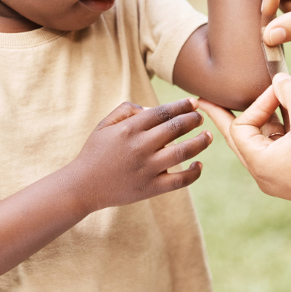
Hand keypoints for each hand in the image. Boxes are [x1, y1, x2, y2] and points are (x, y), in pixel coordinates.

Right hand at [67, 98, 211, 212]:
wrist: (82, 187)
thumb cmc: (95, 152)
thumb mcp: (104, 125)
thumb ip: (127, 110)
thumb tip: (152, 107)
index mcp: (130, 128)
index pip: (163, 111)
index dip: (182, 105)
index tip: (194, 102)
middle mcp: (140, 146)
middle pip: (176, 128)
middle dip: (194, 119)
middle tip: (201, 117)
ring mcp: (147, 168)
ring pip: (182, 151)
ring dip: (200, 142)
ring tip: (208, 136)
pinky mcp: (150, 188)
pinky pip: (179, 180)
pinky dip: (193, 173)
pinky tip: (199, 165)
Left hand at [199, 74, 290, 221]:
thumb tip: (278, 80)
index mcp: (260, 163)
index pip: (241, 125)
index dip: (258, 103)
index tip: (282, 92)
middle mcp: (264, 173)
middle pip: (238, 136)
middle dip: (224, 115)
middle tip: (201, 101)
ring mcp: (279, 176)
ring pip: (261, 140)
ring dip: (264, 117)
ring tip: (261, 99)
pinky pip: (277, 147)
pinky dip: (280, 128)